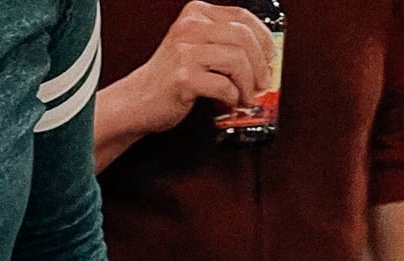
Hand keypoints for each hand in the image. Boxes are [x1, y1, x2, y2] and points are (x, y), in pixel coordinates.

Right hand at [119, 2, 273, 136]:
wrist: (134, 103)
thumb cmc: (165, 81)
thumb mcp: (193, 48)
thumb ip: (220, 44)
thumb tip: (260, 56)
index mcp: (195, 14)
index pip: (242, 17)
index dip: (263, 38)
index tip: (270, 56)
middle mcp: (190, 28)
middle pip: (243, 38)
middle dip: (260, 64)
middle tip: (263, 82)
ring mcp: (185, 52)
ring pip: (237, 60)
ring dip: (248, 83)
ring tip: (247, 97)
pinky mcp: (183, 78)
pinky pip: (223, 85)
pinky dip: (232, 97)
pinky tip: (230, 103)